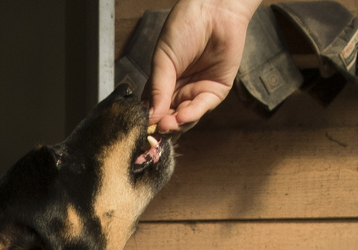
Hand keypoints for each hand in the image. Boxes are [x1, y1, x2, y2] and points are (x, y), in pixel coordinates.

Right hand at [148, 0, 260, 132]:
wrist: (213, 11)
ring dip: (176, 124)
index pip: (154, 108)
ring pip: (186, 118)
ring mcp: (198, 91)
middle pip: (170, 117)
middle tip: (155, 130)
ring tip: (166, 125)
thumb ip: (157, 88)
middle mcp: (181, 89)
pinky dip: (191, 115)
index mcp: (164, 82)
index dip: (148, 120)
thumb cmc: (186, 26)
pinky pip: (202, 107)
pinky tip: (181, 117)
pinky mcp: (216, 90)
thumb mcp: (163, 59)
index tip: (142, 129)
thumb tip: (149, 116)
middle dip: (163, 126)